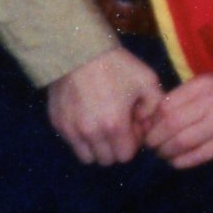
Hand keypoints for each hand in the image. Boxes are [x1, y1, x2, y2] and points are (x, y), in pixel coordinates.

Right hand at [46, 46, 160, 167]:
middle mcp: (91, 133)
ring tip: (102, 125)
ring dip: (97, 147)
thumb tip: (147, 127)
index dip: (132, 143)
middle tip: (118, 125)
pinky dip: (81, 138)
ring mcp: (71, 130)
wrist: (79, 51)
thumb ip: (155, 108)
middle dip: (116, 147)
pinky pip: (72, 144)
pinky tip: (87, 118)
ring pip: (87, 157)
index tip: (132, 126)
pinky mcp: (57, 124)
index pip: (125, 156)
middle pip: (106, 160)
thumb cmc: (117, 66)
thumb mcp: (148, 81)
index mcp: (115, 126)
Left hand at [143, 73, 212, 169]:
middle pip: (170, 124)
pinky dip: (182, 162)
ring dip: (167, 152)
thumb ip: (183, 99)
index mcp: (203, 85)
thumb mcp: (209, 86)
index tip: (147, 131)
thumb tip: (149, 121)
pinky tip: (177, 161)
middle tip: (152, 146)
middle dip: (155, 139)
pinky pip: (199, 155)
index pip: (165, 106)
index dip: (151, 122)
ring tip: (164, 154)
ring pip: (182, 142)